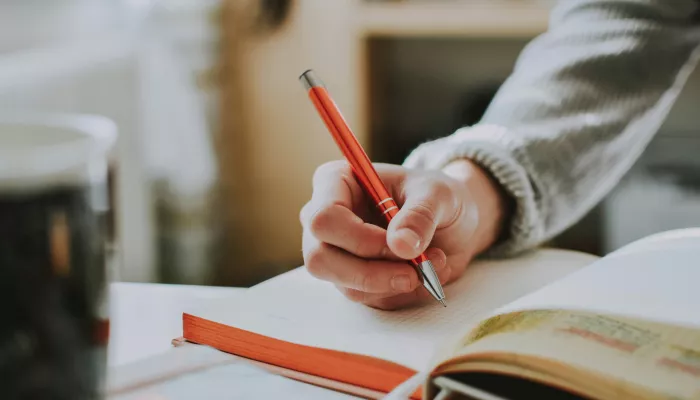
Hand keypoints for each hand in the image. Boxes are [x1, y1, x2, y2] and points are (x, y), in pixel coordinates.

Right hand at [300, 159, 508, 309]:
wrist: (451, 221)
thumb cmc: (436, 196)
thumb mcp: (439, 194)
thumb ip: (420, 215)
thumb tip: (401, 245)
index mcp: (336, 182)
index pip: (323, 218)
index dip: (358, 238)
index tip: (399, 244)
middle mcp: (325, 220)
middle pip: (320, 259)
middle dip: (371, 272)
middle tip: (413, 271)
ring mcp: (335, 253)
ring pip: (345, 285)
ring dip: (394, 283)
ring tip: (433, 262)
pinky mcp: (352, 279)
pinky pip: (369, 298)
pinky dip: (402, 291)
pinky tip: (425, 272)